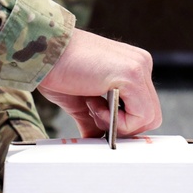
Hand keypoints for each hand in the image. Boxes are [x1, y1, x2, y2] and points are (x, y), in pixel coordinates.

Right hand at [36, 29, 161, 138]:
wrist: (42, 51)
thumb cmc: (58, 69)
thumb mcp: (82, 100)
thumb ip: (96, 120)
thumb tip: (97, 141)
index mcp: (131, 66)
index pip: (143, 107)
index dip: (123, 123)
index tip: (98, 120)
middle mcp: (140, 64)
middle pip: (150, 114)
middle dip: (123, 126)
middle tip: (95, 113)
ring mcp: (139, 67)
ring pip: (149, 117)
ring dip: (119, 124)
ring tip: (93, 106)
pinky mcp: (132, 74)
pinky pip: (141, 116)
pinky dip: (118, 122)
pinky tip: (95, 103)